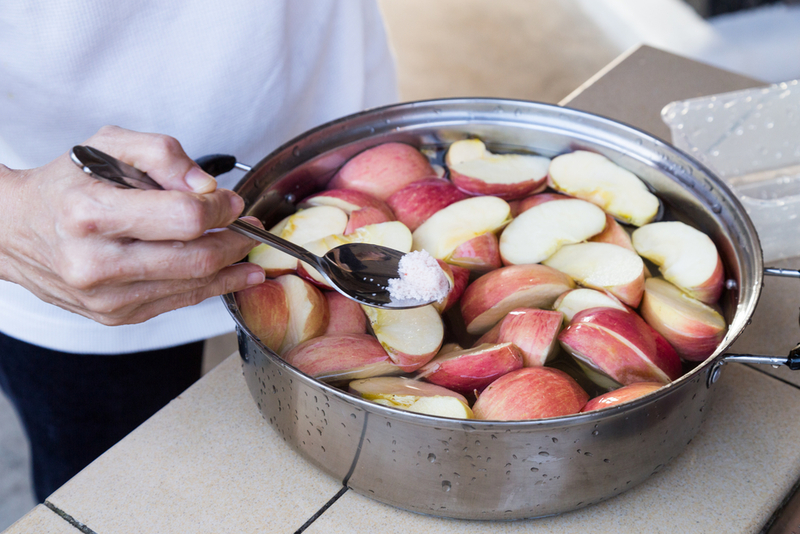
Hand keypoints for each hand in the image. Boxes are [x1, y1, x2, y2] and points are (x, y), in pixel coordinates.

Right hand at [0, 126, 264, 324]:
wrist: (13, 230)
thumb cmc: (66, 184)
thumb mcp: (108, 146)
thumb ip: (162, 154)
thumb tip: (206, 187)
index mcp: (90, 212)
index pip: (184, 218)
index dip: (220, 208)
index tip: (232, 201)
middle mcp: (94, 261)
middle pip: (195, 259)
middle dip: (235, 241)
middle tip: (251, 227)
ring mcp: (105, 297)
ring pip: (193, 286)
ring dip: (232, 269)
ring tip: (250, 252)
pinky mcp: (115, 315)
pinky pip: (178, 302)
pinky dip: (211, 288)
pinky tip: (232, 275)